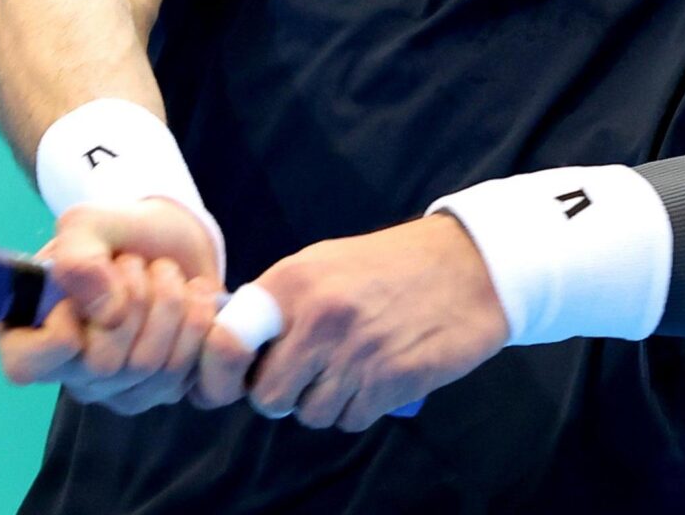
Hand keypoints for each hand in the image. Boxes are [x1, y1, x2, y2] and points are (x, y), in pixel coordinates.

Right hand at [0, 198, 223, 413]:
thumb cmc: (116, 235)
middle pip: (103, 365)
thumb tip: (107, 314)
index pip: (26, 366)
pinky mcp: (168, 391)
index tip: (81, 289)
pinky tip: (197, 299)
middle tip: (135, 264)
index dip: (60, 328)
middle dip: (132, 297)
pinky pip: (196, 383)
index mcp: (32, 338)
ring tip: (166, 273)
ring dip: (170, 303)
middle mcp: (74, 374)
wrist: (171, 240)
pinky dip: (203, 328)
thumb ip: (78, 257)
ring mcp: (121, 390)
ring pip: (152, 369)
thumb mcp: (86, 225)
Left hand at [194, 214, 505, 432]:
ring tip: (345, 370)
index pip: (227, 343)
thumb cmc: (386, 266)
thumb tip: (226, 344)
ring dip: (322, 403)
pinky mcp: (392, 382)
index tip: (226, 382)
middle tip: (301, 375)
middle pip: (267, 397)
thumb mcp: (321, 264)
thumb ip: (276, 303)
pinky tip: (373, 378)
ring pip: (310, 415)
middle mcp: (319, 319)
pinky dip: (357, 409)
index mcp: (292, 283)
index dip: (218, 373)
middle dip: (280, 395)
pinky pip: (351, 420)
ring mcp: (356, 354)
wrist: (466, 267)